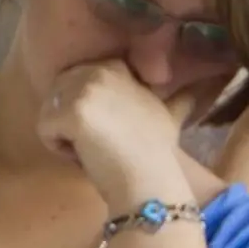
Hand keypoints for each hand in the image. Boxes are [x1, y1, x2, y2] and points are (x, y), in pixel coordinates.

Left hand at [38, 60, 192, 207]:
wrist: (150, 181)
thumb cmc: (156, 155)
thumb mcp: (166, 114)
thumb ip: (174, 96)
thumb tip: (204, 86)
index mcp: (116, 67)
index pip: (76, 82)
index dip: (86, 110)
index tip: (111, 129)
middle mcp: (99, 70)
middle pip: (57, 95)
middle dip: (71, 122)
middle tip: (103, 141)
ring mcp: (83, 88)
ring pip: (49, 112)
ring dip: (65, 136)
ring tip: (96, 148)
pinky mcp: (70, 112)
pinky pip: (44, 130)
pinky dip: (60, 149)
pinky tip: (87, 156)